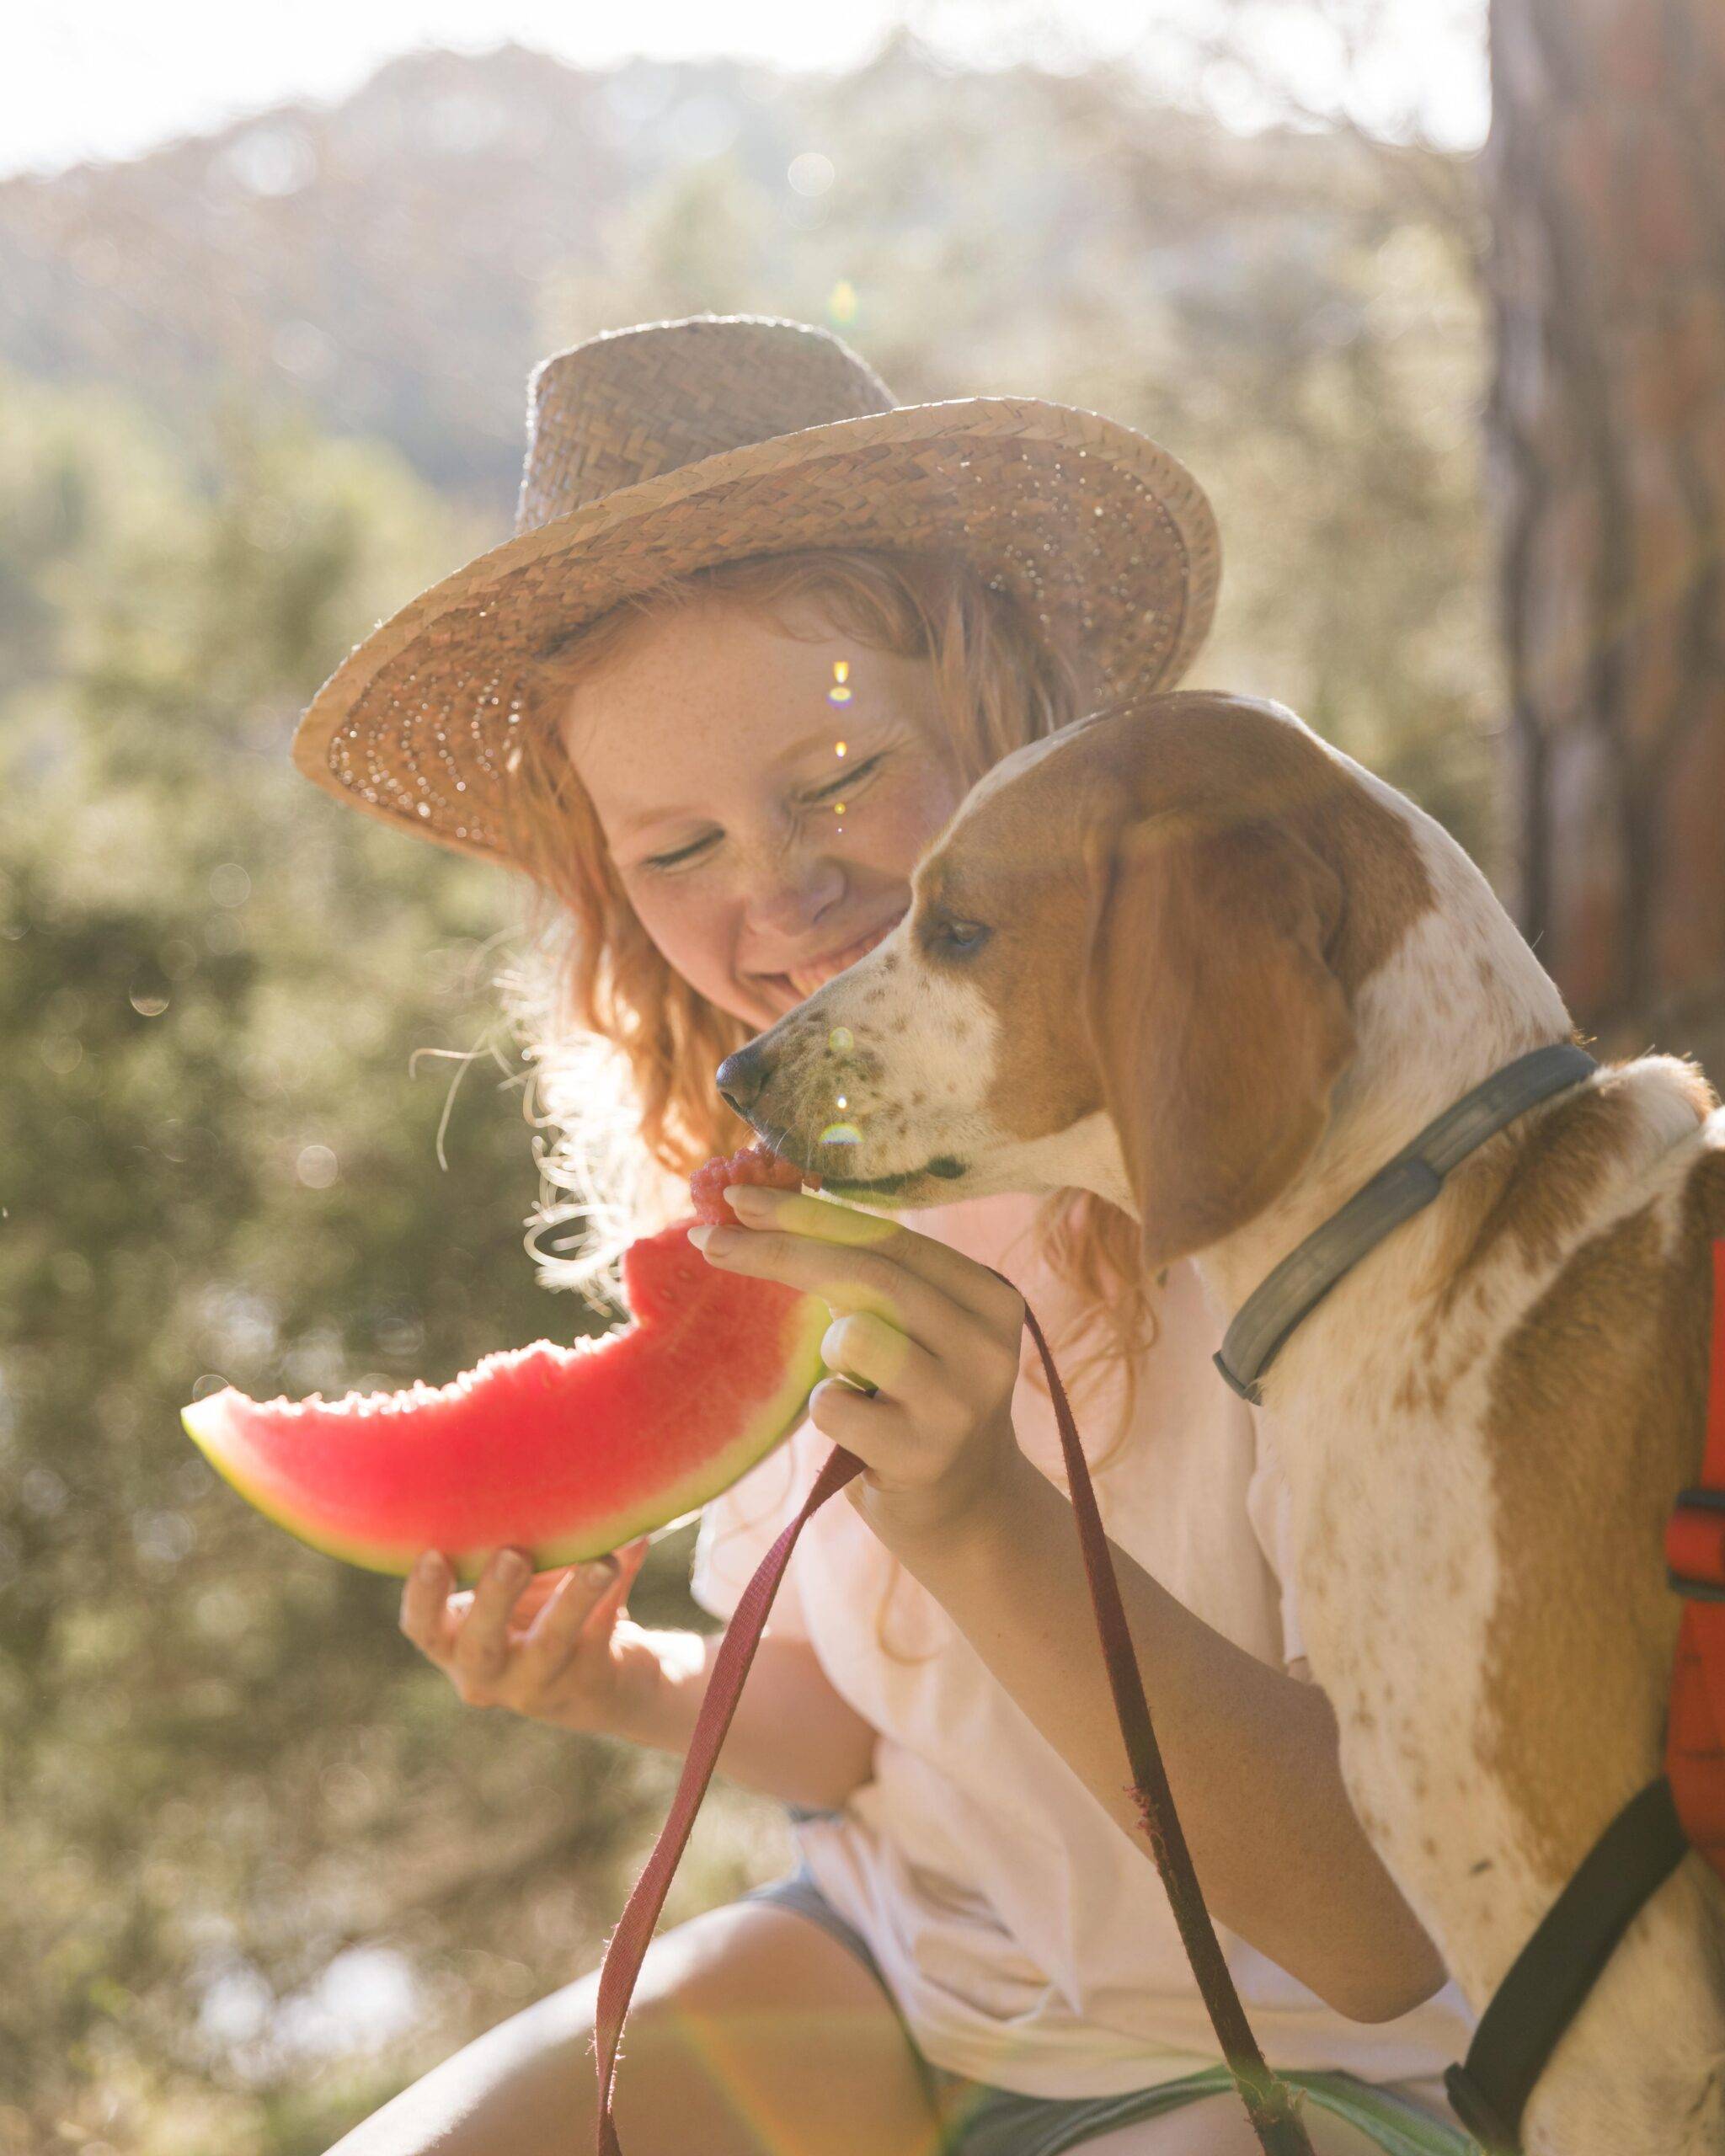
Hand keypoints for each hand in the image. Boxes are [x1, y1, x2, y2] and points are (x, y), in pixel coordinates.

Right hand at [399, 1536, 656, 1732]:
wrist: (607, 1680)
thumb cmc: (540, 1612)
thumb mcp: (512, 1584)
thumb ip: (504, 1541)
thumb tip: (522, 1464)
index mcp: (454, 1643)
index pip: (423, 1628)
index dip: (422, 1596)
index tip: (433, 1554)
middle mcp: (488, 1674)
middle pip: (481, 1644)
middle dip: (495, 1599)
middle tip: (513, 1556)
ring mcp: (538, 1684)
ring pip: (551, 1643)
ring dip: (575, 1597)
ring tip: (601, 1561)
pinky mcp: (588, 1683)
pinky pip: (602, 1630)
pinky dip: (619, 1586)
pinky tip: (636, 1544)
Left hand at [690, 1185, 1030, 1551]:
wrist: (968, 1512)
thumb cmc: (919, 1404)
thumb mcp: (921, 1333)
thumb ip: (876, 1279)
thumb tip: (767, 1214)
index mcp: (988, 1297)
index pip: (888, 1236)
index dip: (809, 1212)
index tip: (739, 1198)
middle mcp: (986, 1344)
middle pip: (866, 1273)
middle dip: (778, 1249)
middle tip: (709, 1239)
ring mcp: (959, 1402)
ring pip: (852, 1334)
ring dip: (828, 1350)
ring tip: (857, 1384)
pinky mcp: (923, 1455)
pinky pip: (832, 1406)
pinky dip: (827, 1411)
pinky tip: (862, 1434)